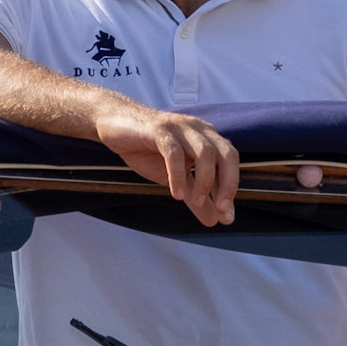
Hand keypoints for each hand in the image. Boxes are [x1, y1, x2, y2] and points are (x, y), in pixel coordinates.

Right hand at [93, 100, 238, 226]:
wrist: (114, 124)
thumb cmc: (148, 150)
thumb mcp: (176, 178)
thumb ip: (196, 198)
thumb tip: (215, 221)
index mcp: (207, 138)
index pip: (230, 161)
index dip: (232, 187)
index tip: (226, 216)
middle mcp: (198, 130)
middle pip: (226, 154)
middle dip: (227, 183)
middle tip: (220, 208)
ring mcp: (180, 128)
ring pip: (205, 152)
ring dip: (204, 181)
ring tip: (196, 202)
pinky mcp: (159, 130)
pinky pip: (174, 152)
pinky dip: (178, 174)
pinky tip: (175, 193)